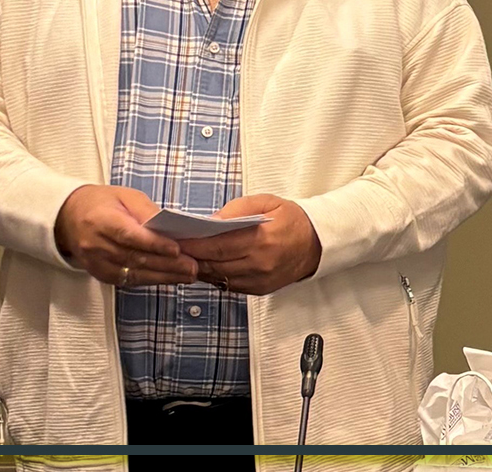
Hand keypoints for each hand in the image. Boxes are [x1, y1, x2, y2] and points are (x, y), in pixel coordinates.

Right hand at [53, 185, 196, 286]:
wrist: (68, 217)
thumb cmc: (101, 203)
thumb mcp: (126, 196)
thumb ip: (147, 211)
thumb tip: (170, 226)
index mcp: (101, 220)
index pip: (129, 235)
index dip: (153, 244)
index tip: (176, 249)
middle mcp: (95, 244)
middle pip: (133, 258)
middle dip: (166, 264)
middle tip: (192, 266)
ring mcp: (95, 262)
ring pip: (132, 273)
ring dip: (162, 276)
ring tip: (187, 275)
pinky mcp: (100, 274)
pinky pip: (127, 281)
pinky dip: (150, 280)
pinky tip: (169, 278)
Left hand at [178, 194, 322, 295]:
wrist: (318, 243)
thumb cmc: (292, 220)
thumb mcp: (266, 202)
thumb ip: (236, 210)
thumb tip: (208, 222)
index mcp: (262, 240)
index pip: (217, 245)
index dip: (192, 244)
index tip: (175, 239)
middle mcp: (259, 264)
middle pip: (213, 264)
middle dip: (190, 256)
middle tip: (173, 248)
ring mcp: (259, 280)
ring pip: (217, 277)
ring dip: (199, 267)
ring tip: (185, 256)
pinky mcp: (258, 290)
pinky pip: (228, 285)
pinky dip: (214, 275)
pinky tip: (207, 265)